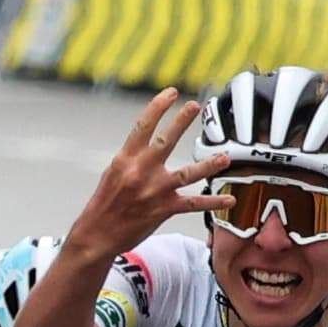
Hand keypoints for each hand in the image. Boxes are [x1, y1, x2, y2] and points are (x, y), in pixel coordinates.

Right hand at [67, 88, 233, 261]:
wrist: (98, 234)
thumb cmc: (105, 203)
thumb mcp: (114, 172)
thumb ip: (134, 157)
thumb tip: (151, 143)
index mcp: (126, 159)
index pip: (143, 125)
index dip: (158, 106)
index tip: (172, 92)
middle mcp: (141, 172)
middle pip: (165, 141)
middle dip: (181, 122)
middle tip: (195, 106)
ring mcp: (155, 191)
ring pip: (187, 174)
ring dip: (208, 165)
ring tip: (225, 157)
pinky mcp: (164, 209)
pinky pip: (193, 204)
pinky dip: (212, 202)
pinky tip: (229, 198)